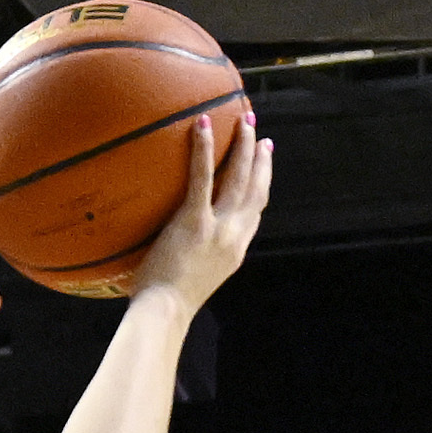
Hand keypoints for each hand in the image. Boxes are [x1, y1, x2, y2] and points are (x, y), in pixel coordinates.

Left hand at [127, 105, 270, 308]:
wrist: (165, 313)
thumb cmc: (169, 303)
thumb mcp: (197, 277)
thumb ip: (201, 255)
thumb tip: (184, 244)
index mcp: (236, 249)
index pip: (256, 210)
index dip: (263, 181)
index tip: (265, 159)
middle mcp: (234, 236)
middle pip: (255, 188)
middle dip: (260, 157)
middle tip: (260, 131)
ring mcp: (217, 228)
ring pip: (238, 178)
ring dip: (243, 145)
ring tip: (244, 120)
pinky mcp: (194, 222)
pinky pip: (202, 178)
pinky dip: (204, 149)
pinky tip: (202, 125)